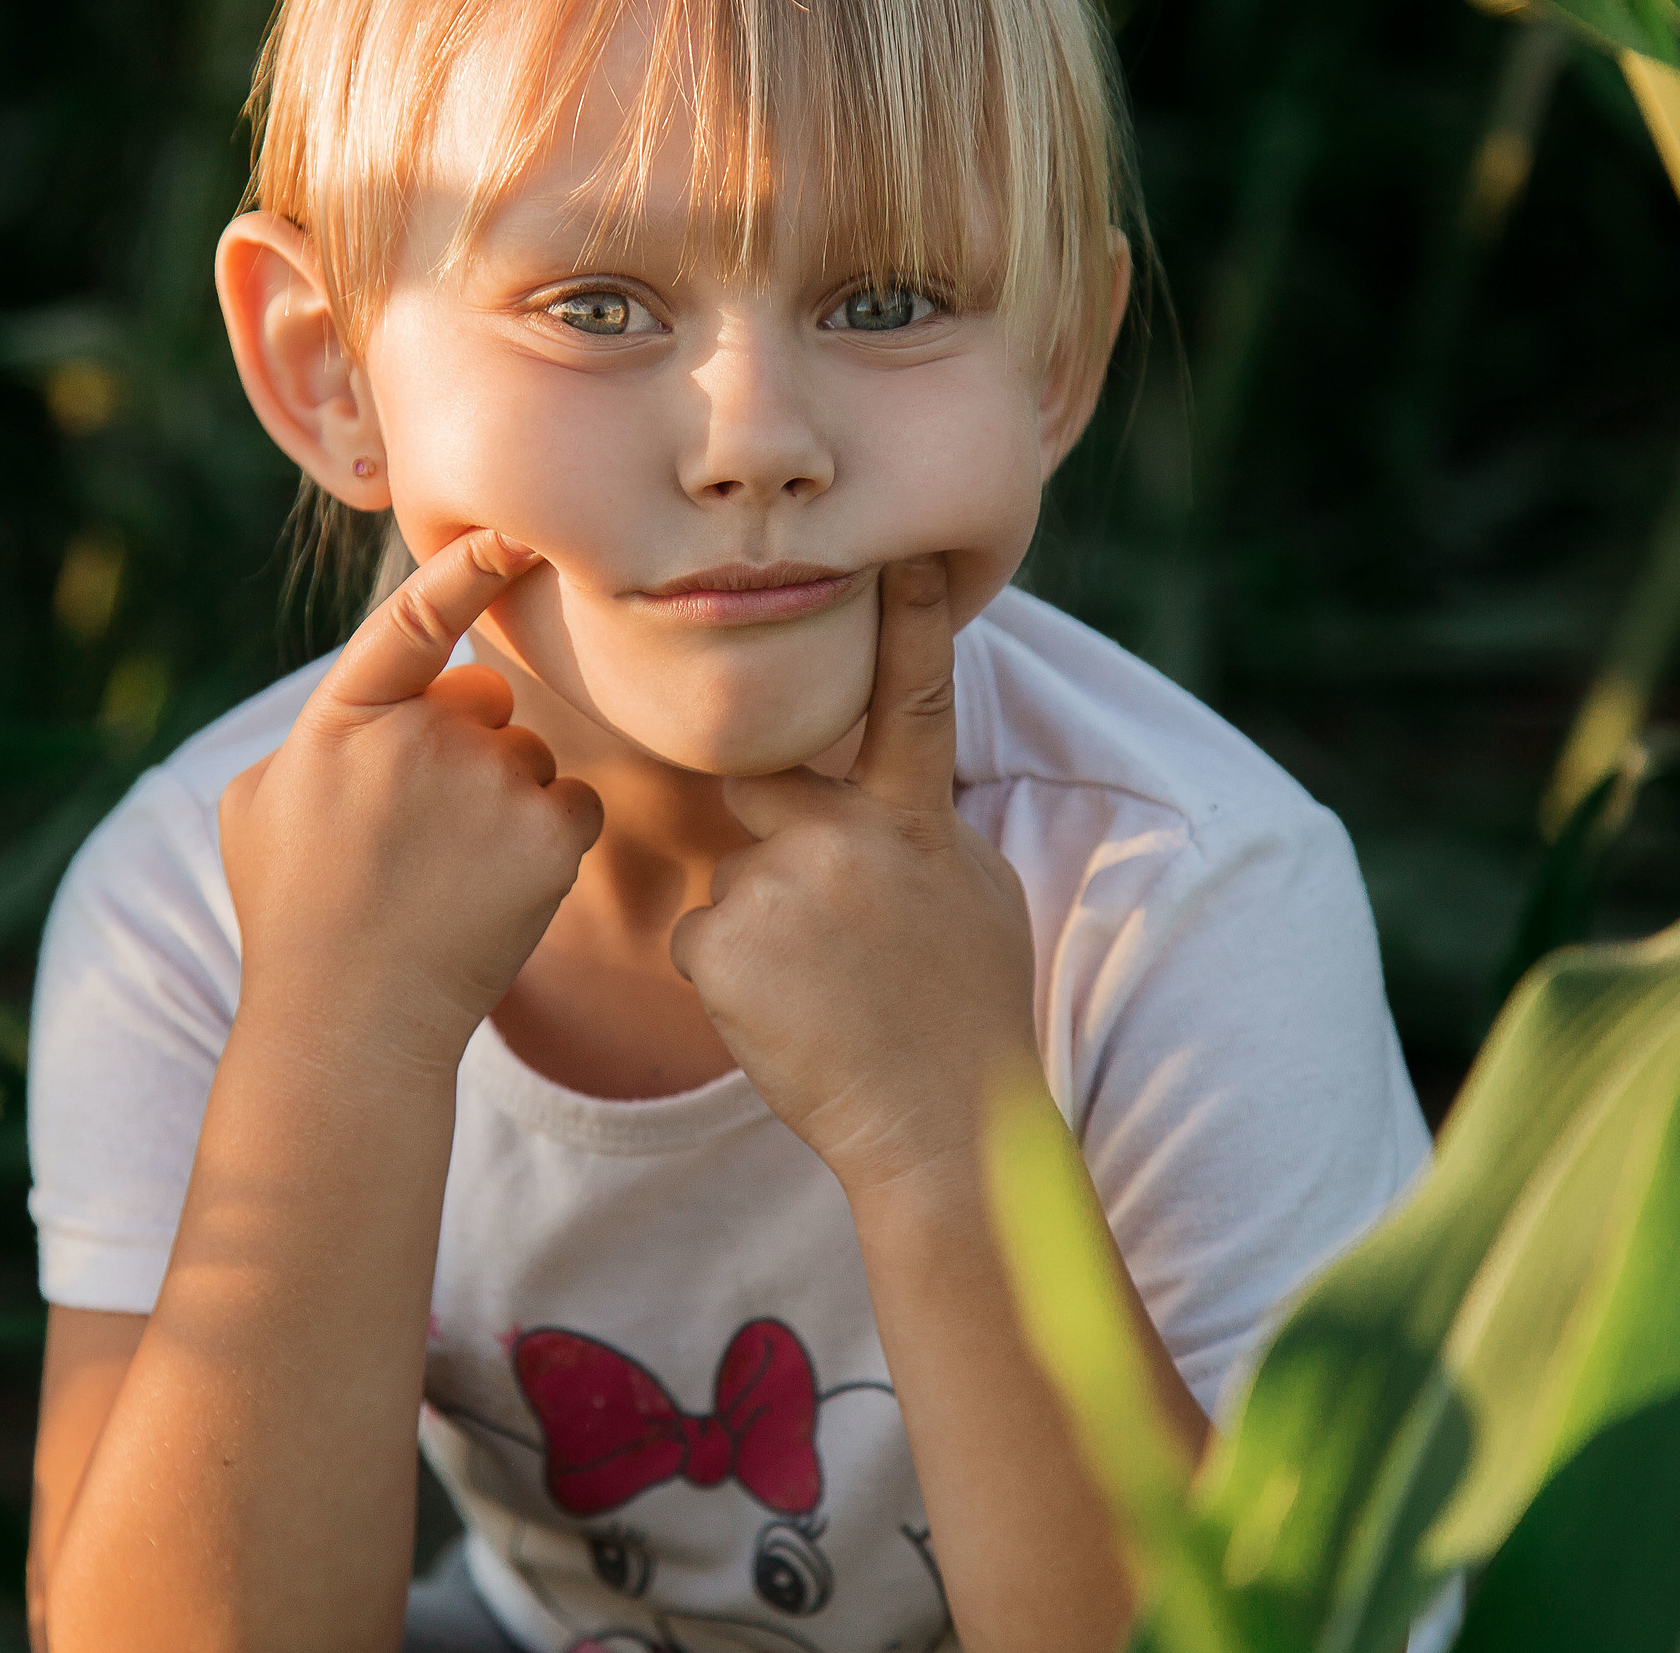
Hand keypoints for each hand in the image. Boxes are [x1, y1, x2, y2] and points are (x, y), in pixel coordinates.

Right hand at [219, 528, 603, 1070]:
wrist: (348, 1026)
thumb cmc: (294, 917)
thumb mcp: (258, 805)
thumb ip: (320, 732)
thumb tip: (387, 695)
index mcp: (341, 720)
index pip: (411, 619)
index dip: (466, 566)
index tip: (514, 530)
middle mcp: (418, 737)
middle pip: (483, 701)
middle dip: (470, 745)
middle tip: (422, 834)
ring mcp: (489, 784)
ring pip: (530, 757)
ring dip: (508, 799)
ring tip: (450, 877)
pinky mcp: (547, 836)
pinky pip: (573, 805)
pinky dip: (550, 840)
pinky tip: (498, 890)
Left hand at [670, 557, 1036, 1196]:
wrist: (942, 1128)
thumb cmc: (969, 1012)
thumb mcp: (975, 894)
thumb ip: (920, 826)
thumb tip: (889, 785)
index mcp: (916, 820)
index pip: (911, 698)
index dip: (906, 620)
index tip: (897, 551)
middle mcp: (843, 837)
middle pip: (764, 787)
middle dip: (777, 834)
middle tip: (829, 921)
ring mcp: (776, 887)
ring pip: (736, 879)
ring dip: (761, 929)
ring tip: (824, 996)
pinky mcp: (718, 944)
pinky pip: (704, 938)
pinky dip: (732, 978)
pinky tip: (787, 1018)